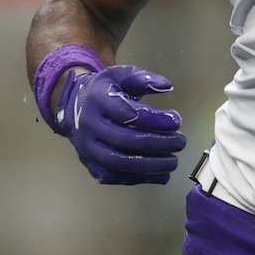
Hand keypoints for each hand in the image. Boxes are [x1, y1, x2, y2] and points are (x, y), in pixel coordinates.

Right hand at [60, 65, 186, 184]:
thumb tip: (166, 86)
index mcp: (98, 101)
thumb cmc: (105, 90)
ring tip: (173, 162)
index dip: (154, 119)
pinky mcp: (89, 164)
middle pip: (123, 140)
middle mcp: (89, 126)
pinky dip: (138, 178)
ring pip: (116, 162)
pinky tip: (160, 175)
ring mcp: (87, 148)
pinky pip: (112, 176)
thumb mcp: (121, 76)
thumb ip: (143, 79)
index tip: (176, 121)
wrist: (74, 106)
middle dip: (156, 143)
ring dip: (149, 165)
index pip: (126, 114)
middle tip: (180, 142)